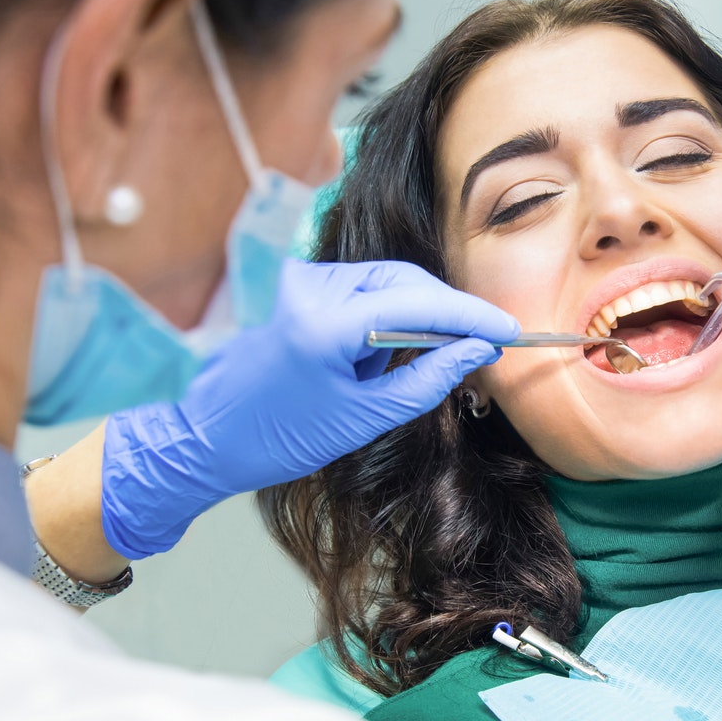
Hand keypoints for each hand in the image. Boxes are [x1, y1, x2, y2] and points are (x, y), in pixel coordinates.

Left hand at [99, 259, 517, 558]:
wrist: (212, 436)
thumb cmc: (281, 438)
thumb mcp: (364, 419)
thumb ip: (427, 380)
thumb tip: (477, 352)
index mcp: (324, 324)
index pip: (417, 304)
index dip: (470, 317)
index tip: (509, 330)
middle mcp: (312, 288)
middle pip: (407, 283)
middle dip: (448, 314)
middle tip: (486, 344)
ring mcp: (303, 282)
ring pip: (390, 282)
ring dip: (416, 316)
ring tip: (424, 359)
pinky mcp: (301, 286)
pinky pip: (365, 289)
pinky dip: (387, 315)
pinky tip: (382, 354)